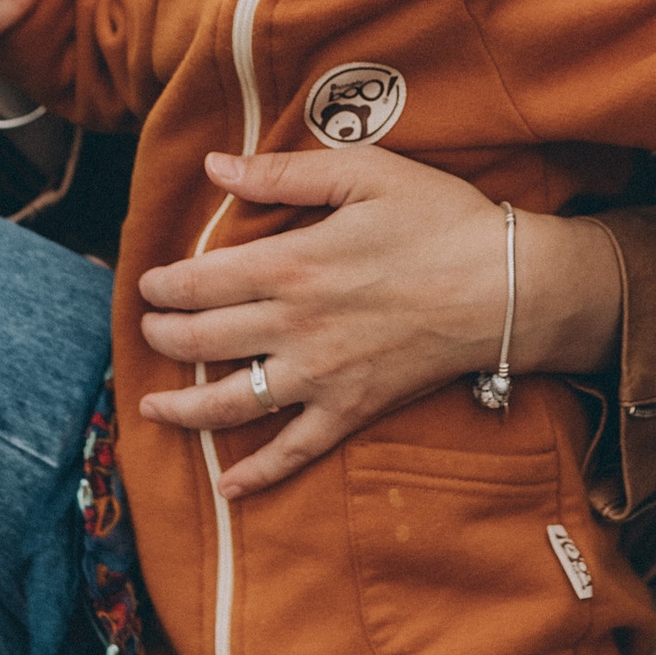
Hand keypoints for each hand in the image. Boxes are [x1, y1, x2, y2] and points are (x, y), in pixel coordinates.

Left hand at [137, 142, 622, 498]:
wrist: (508, 285)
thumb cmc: (440, 220)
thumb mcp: (364, 174)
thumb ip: (284, 174)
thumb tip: (215, 168)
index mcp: (291, 265)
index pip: (198, 283)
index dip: (161, 286)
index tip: (147, 285)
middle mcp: (294, 326)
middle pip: (201, 341)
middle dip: (161, 338)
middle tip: (148, 332)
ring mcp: (321, 375)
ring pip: (230, 403)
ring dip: (182, 409)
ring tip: (153, 406)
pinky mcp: (352, 408)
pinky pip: (295, 451)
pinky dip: (257, 474)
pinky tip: (226, 486)